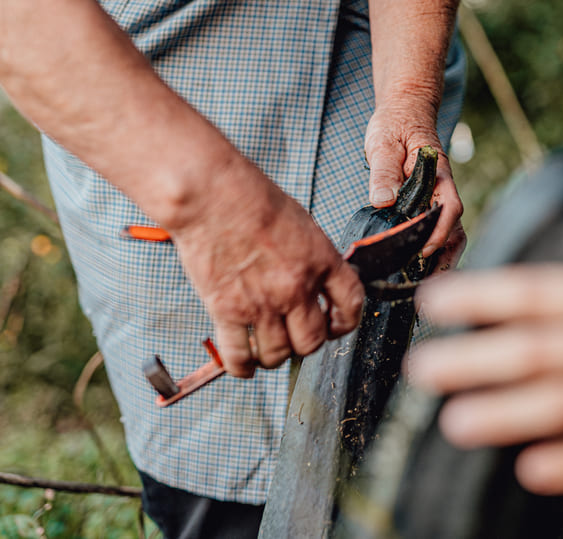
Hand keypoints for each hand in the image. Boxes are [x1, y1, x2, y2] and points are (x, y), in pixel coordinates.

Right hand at [169, 161, 364, 376]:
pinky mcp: (227, 311)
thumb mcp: (301, 223)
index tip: (335, 324)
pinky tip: (241, 362)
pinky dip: (241, 366)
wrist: (211, 195)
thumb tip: (316, 282)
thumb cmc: (252, 198)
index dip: (345, 322)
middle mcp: (296, 288)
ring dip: (273, 357)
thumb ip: (313, 257)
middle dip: (305, 344)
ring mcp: (262, 303)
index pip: (351, 305)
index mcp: (321, 261)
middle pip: (312, 341)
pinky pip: (239, 356)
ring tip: (265, 348)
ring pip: (278, 355)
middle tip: (294, 337)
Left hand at [364, 95, 464, 266]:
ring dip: (441, 255)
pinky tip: (418, 264)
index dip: (440, 231)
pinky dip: (432, 246)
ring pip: (449, 230)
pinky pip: (436, 227)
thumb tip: (384, 201)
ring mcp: (437, 196)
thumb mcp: (383, 143)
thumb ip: (383, 172)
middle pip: (455, 226)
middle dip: (445, 255)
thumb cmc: (395, 123)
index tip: (424, 250)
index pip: (449, 206)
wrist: (404, 110)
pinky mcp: (428, 201)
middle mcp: (442, 188)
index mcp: (437, 173)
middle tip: (426, 281)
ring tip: (424, 282)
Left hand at [410, 238, 562, 494]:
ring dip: (499, 414)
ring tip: (453, 422)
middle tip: (420, 368)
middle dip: (467, 361)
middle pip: (528, 351)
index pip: (530, 291)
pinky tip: (530, 469)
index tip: (434, 302)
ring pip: (557, 405)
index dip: (476, 298)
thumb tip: (561, 299)